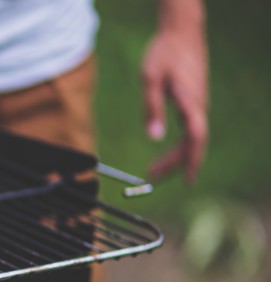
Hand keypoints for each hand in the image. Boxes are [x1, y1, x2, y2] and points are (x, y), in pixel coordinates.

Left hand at [141, 2, 208, 182]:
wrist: (181, 32)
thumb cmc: (164, 53)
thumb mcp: (150, 79)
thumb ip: (151, 108)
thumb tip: (153, 137)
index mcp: (191, 103)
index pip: (195, 139)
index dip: (191, 161)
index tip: (186, 180)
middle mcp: (199, 106)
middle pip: (193, 143)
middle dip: (175, 164)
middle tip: (151, 177)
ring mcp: (198, 104)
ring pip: (192, 138)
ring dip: (176, 156)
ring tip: (155, 169)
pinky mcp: (194, 101)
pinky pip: (191, 130)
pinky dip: (180, 144)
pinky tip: (169, 152)